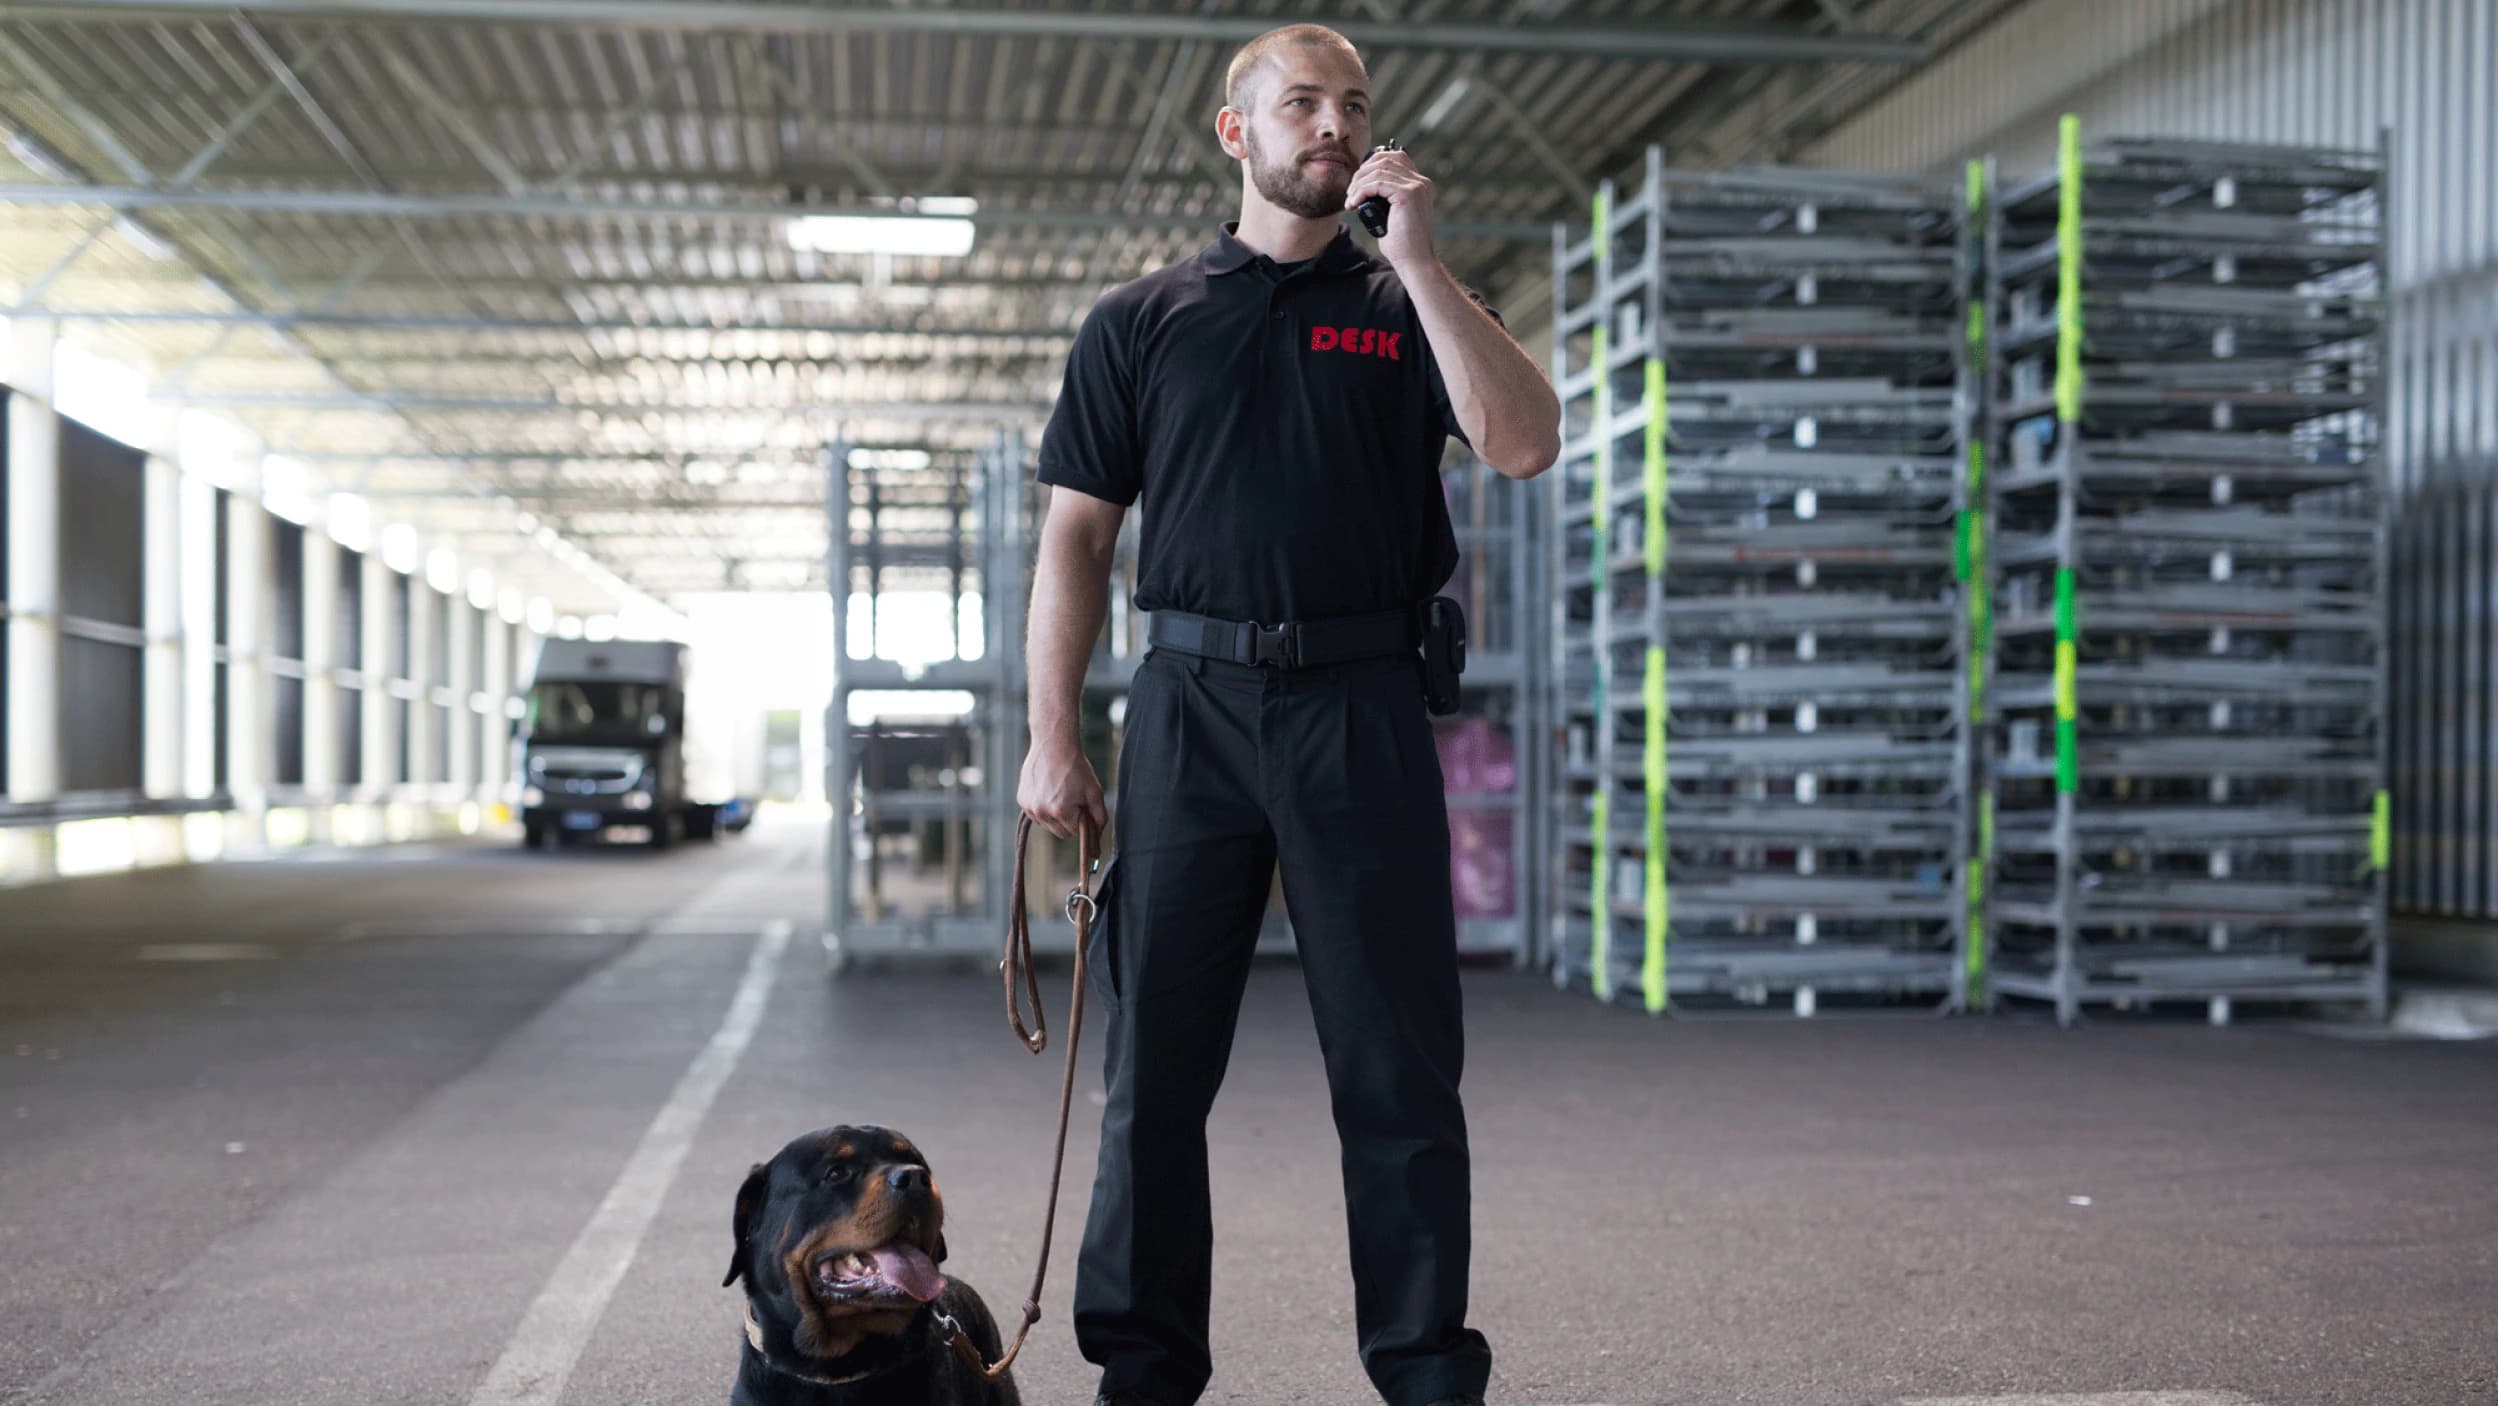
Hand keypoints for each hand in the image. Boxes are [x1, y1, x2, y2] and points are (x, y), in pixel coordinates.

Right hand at [1018, 733, 1107, 849]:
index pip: (1075, 833)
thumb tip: (1099, 835)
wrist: (1053, 744)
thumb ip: (1100, 817)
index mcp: (1061, 811)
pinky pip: (1036, 815)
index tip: (1084, 807)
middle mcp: (1041, 812)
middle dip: (1069, 822)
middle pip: (1061, 833)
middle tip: (1074, 801)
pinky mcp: (1022, 800)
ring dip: (1055, 817)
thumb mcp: (1094, 791)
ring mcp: (1029, 807)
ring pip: (1047, 825)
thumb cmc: (1075, 767)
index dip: (1082, 821)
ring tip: (1060, 794)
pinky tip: (1048, 792)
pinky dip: (1043, 808)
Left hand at [1344, 146, 1435, 269]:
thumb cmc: (1401, 243)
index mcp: (1420, 185)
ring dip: (1358, 183)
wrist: (1413, 261)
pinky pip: (1377, 183)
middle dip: (1362, 172)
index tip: (1358, 182)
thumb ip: (1384, 197)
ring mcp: (1417, 186)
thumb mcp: (1391, 214)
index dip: (1372, 163)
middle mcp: (1421, 182)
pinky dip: (1361, 191)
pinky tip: (1354, 203)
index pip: (1395, 158)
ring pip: (1379, 170)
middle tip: (1350, 191)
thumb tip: (1363, 187)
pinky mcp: (1408, 194)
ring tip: (1350, 199)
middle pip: (1385, 159)